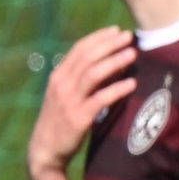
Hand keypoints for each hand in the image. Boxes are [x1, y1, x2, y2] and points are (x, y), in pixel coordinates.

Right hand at [30, 27, 137, 179]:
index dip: (98, 38)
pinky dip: (117, 89)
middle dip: (109, 44)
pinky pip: (100, 99)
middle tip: (129, 36)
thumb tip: (112, 64)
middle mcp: (61, 84)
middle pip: (88, 57)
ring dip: (114, 61)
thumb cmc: (61, 120)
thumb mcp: (67, 95)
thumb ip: (83, 80)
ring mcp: (69, 100)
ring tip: (133, 54)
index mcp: (58, 76)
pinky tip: (132, 83)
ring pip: (93, 74)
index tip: (117, 30)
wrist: (45, 149)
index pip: (79, 49)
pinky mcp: (78, 117)